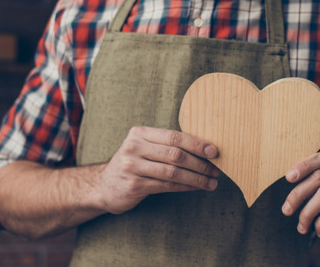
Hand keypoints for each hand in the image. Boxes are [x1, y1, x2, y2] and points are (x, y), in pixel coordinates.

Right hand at [92, 126, 219, 214]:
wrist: (103, 186)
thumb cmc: (132, 164)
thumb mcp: (143, 147)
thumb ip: (166, 145)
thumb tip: (204, 148)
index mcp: (139, 133)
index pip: (174, 136)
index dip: (196, 143)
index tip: (214, 151)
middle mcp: (134, 148)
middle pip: (175, 154)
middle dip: (200, 163)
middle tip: (216, 169)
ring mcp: (132, 167)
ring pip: (173, 172)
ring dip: (196, 178)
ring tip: (211, 182)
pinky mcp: (134, 186)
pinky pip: (167, 186)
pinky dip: (185, 187)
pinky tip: (196, 187)